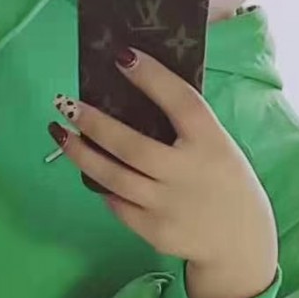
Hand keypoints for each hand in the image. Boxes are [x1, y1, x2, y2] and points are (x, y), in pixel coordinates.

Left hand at [50, 47, 278, 297]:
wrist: (239, 241)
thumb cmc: (223, 180)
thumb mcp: (218, 145)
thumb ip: (186, 126)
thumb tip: (132, 94)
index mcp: (211, 143)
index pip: (181, 102)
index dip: (151, 77)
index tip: (121, 57)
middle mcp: (188, 174)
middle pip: (131, 146)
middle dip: (94, 123)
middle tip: (65, 104)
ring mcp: (168, 206)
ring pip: (112, 178)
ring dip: (80, 153)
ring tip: (59, 132)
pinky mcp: (154, 231)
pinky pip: (116, 204)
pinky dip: (100, 184)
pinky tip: (88, 167)